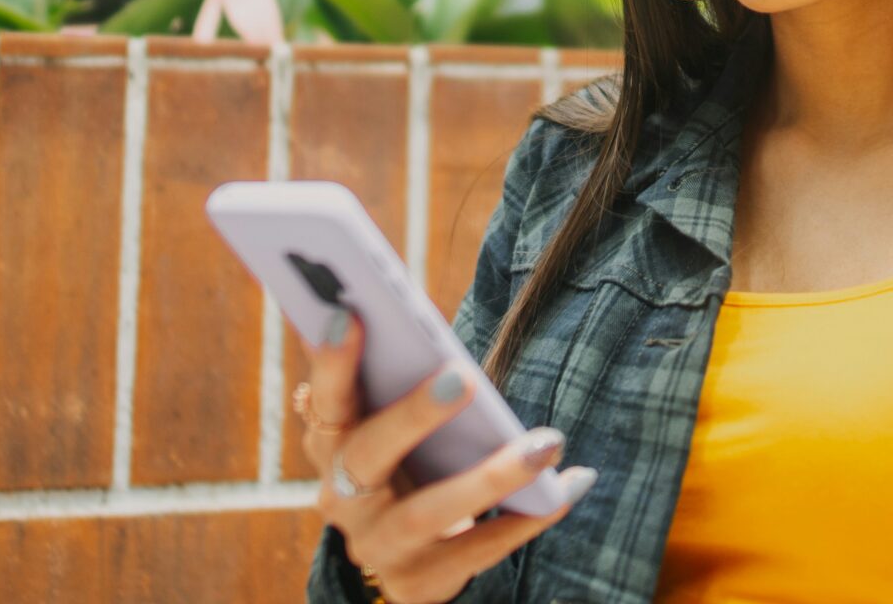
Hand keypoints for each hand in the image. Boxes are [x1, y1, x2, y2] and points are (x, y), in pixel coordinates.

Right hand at [298, 307, 595, 603]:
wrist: (409, 559)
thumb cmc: (410, 463)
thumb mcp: (391, 426)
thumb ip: (392, 382)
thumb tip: (408, 321)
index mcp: (332, 445)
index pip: (326, 400)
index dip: (331, 363)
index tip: (351, 314)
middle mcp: (343, 498)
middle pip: (368, 455)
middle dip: (412, 414)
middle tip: (463, 375)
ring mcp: (378, 546)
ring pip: (427, 513)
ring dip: (491, 476)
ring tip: (547, 443)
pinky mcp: (418, 582)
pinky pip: (476, 553)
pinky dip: (524, 520)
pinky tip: (566, 489)